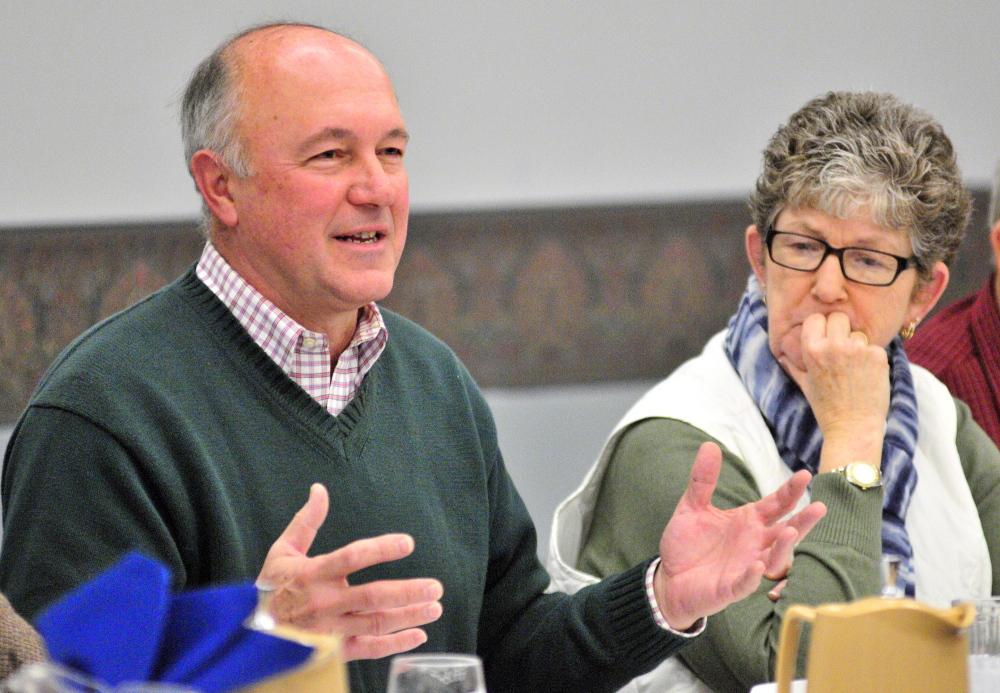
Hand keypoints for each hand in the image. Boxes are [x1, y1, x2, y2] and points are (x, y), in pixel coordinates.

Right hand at [257, 484, 443, 660]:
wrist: (252, 634)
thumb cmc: (271, 588)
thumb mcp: (283, 550)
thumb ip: (306, 521)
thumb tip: (319, 489)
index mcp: (313, 574)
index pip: (352, 558)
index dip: (381, 549)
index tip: (408, 543)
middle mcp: (325, 603)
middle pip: (372, 597)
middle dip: (407, 592)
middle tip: (435, 587)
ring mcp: (331, 630)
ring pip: (375, 624)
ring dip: (408, 617)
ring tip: (434, 607)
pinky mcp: (334, 652)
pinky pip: (369, 649)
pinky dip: (395, 644)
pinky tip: (418, 635)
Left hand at [653, 442, 825, 629]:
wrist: (668, 578)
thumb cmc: (686, 544)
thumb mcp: (692, 506)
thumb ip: (703, 480)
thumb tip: (710, 445)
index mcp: (749, 521)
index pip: (776, 504)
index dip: (790, 491)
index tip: (805, 474)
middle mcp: (754, 543)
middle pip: (786, 531)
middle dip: (803, 520)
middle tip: (819, 506)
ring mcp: (746, 566)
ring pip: (774, 558)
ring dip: (783, 547)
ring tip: (790, 531)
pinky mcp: (732, 587)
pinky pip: (747, 582)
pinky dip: (754, 575)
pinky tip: (758, 565)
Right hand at [779, 312, 888, 471]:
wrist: (853, 427)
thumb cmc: (826, 408)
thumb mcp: (805, 385)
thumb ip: (793, 366)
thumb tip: (781, 355)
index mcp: (812, 350)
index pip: (816, 318)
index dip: (821, 326)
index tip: (824, 336)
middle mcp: (834, 345)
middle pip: (839, 318)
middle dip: (841, 329)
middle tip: (842, 348)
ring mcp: (858, 349)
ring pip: (858, 333)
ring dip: (858, 346)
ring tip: (854, 369)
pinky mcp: (878, 356)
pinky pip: (875, 347)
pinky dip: (872, 359)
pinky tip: (867, 376)